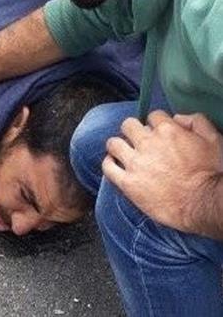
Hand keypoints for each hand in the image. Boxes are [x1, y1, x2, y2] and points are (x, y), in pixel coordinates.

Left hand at [103, 111, 222, 235]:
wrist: (203, 203)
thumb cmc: (212, 173)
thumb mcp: (214, 139)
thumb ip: (196, 122)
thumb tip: (177, 118)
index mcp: (168, 131)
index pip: (152, 116)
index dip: (155, 124)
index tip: (157, 133)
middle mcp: (147, 143)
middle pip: (128, 125)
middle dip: (132, 130)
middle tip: (137, 140)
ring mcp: (135, 163)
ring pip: (113, 143)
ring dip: (117, 145)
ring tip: (122, 151)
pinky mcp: (128, 183)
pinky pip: (107, 168)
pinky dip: (108, 163)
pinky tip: (113, 164)